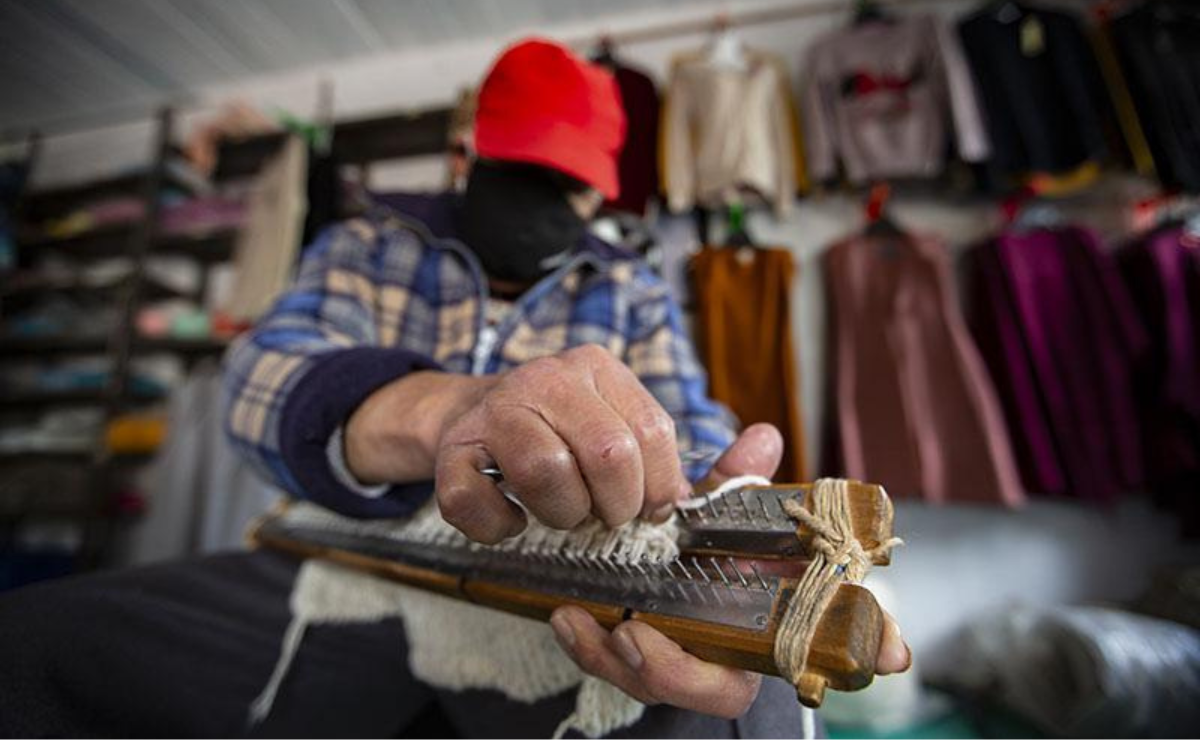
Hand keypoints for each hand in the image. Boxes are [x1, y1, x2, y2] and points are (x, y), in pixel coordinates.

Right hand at [434, 344, 691, 542]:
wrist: (473, 415)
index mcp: (596, 367)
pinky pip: (476, 501)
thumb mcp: (613, 421)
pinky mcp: (453, 448)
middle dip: (615, 505)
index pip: (653, 431)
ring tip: (560, 511)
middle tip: (602, 514)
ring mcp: (496, 410)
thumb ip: (659, 454)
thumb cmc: (557, 432)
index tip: (647, 507)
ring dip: (562, 513)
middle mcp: (547, 378)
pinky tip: (513, 518)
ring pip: (545, 472)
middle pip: (608, 454)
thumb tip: (704, 490)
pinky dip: (500, 526)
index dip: (659, 486)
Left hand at [549, 423, 910, 716]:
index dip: (856, 645)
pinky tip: (567, 616)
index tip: (890, 652)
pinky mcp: (634, 668)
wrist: (639, 574)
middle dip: (676, 671)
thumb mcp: (712, 514)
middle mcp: (731, 652)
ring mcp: (682, 666)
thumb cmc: (695, 548)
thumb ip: (735, 484)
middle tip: (634, 634)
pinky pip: (615, 673)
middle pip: (720, 687)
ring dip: (620, 659)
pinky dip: (589, 649)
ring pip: (658, 686)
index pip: (819, 642)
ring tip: (588, 618)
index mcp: (768, 616)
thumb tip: (763, 436)